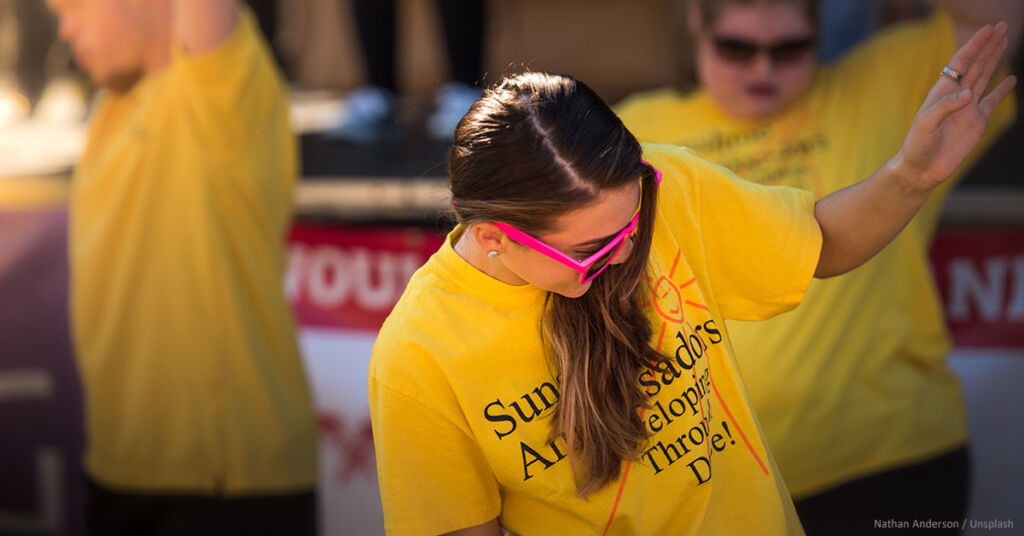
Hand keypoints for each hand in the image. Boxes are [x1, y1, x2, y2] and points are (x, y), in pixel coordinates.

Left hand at [894, 21, 1016, 191]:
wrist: (922, 169)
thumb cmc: (917, 145)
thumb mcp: (926, 124)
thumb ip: (946, 107)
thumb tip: (968, 95)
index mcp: (942, 91)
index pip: (961, 62)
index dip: (975, 45)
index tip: (987, 30)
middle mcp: (956, 96)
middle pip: (975, 64)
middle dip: (988, 45)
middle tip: (1001, 26)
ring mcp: (967, 108)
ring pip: (984, 77)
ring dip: (994, 59)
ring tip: (1004, 40)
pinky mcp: (976, 122)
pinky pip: (992, 101)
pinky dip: (1002, 90)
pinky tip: (1011, 78)